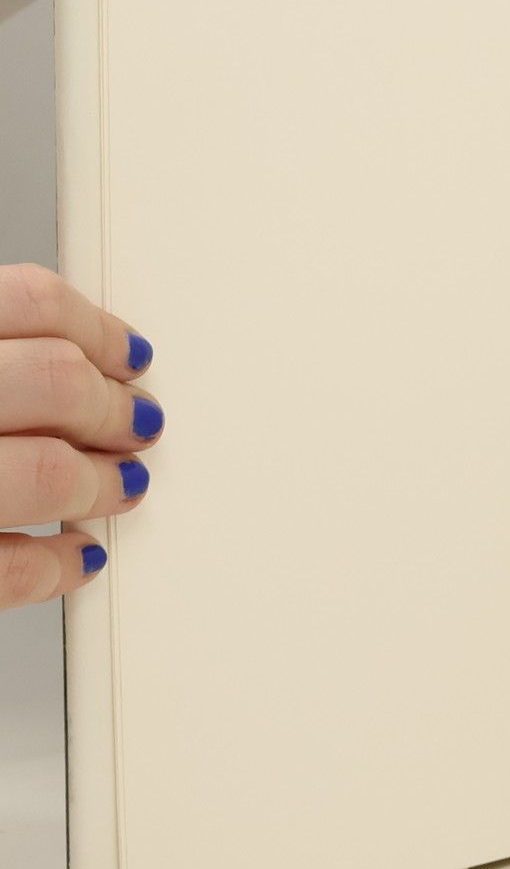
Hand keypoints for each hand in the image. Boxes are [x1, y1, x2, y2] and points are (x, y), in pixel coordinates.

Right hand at [0, 264, 161, 610]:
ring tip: (119, 487)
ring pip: (44, 471)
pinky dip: (53, 568)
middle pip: (55, 380)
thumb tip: (79, 356)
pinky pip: (3, 568)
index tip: (132, 356)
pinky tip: (76, 558)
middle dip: (112, 407)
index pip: (29, 300)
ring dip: (99, 483)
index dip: (97, 330)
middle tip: (137, 425)